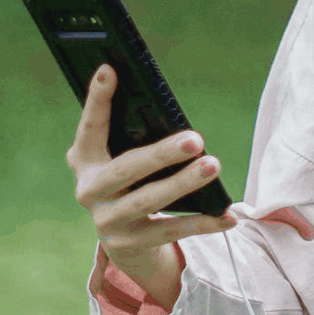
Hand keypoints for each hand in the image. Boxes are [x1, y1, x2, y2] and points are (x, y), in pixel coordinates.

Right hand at [67, 64, 235, 302]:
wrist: (125, 241)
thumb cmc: (132, 184)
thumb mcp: (124, 159)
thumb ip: (134, 137)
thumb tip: (166, 112)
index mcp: (84, 161)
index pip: (90, 127)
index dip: (97, 100)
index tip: (110, 70)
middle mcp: (90, 191)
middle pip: (127, 168)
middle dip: (162, 153)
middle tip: (195, 139)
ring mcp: (108, 221)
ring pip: (150, 200)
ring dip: (184, 182)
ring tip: (213, 165)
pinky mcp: (131, 244)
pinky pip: (173, 231)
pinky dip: (204, 223)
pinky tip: (229, 215)